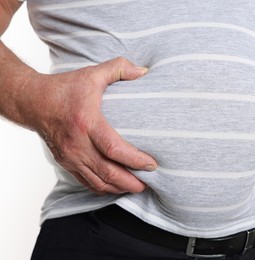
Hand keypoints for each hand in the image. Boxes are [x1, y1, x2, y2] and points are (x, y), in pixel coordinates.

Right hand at [24, 57, 156, 193]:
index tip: (152, 164)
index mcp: (87, 122)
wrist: (33, 101)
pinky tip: (116, 187)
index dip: (135, 160)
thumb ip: (119, 68)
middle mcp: (77, 144)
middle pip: (108, 172)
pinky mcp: (66, 163)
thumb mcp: (93, 74)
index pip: (114, 148)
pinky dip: (103, 188)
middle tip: (148, 183)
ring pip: (98, 182)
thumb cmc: (65, 88)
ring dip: (119, 188)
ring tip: (137, 187)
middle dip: (131, 182)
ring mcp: (70, 156)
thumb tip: (144, 70)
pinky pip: (86, 182)